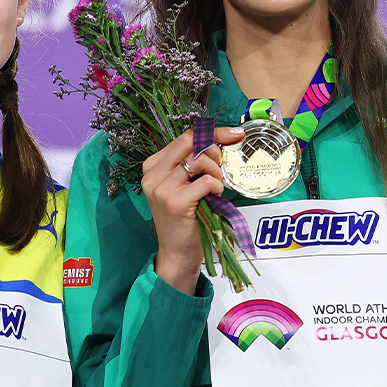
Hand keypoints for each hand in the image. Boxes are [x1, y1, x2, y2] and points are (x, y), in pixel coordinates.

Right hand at [145, 126, 244, 294]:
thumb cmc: (184, 219)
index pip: (183, 137)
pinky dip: (217, 186)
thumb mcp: (182, 186)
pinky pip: (206, 181)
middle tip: (222, 164)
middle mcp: (153, 174)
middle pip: (190, 141)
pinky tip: (214, 196)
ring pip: (199, 160)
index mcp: (152, 166)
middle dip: (215, 146)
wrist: (175, 253)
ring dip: (216, 172)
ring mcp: (162, 188)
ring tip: (215, 186)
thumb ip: (191, 164)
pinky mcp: (176, 202)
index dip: (211, 132)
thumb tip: (218, 141)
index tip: (233, 133)